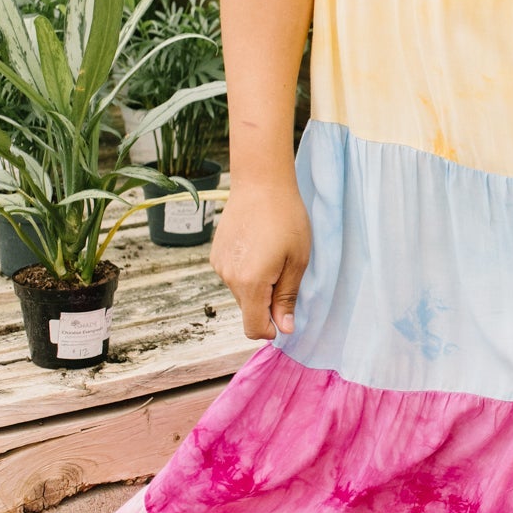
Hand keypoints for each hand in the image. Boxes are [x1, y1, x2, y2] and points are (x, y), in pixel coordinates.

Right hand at [211, 178, 311, 339]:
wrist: (261, 183)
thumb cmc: (287, 219)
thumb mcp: (297, 261)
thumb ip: (287, 298)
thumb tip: (284, 329)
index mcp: (250, 283)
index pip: (253, 327)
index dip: (271, 330)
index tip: (286, 318)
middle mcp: (228, 277)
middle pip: (249, 309)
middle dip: (267, 302)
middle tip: (286, 272)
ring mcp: (219, 265)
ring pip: (241, 292)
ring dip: (258, 285)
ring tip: (273, 255)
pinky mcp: (215, 254)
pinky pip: (233, 275)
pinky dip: (247, 272)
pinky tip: (259, 248)